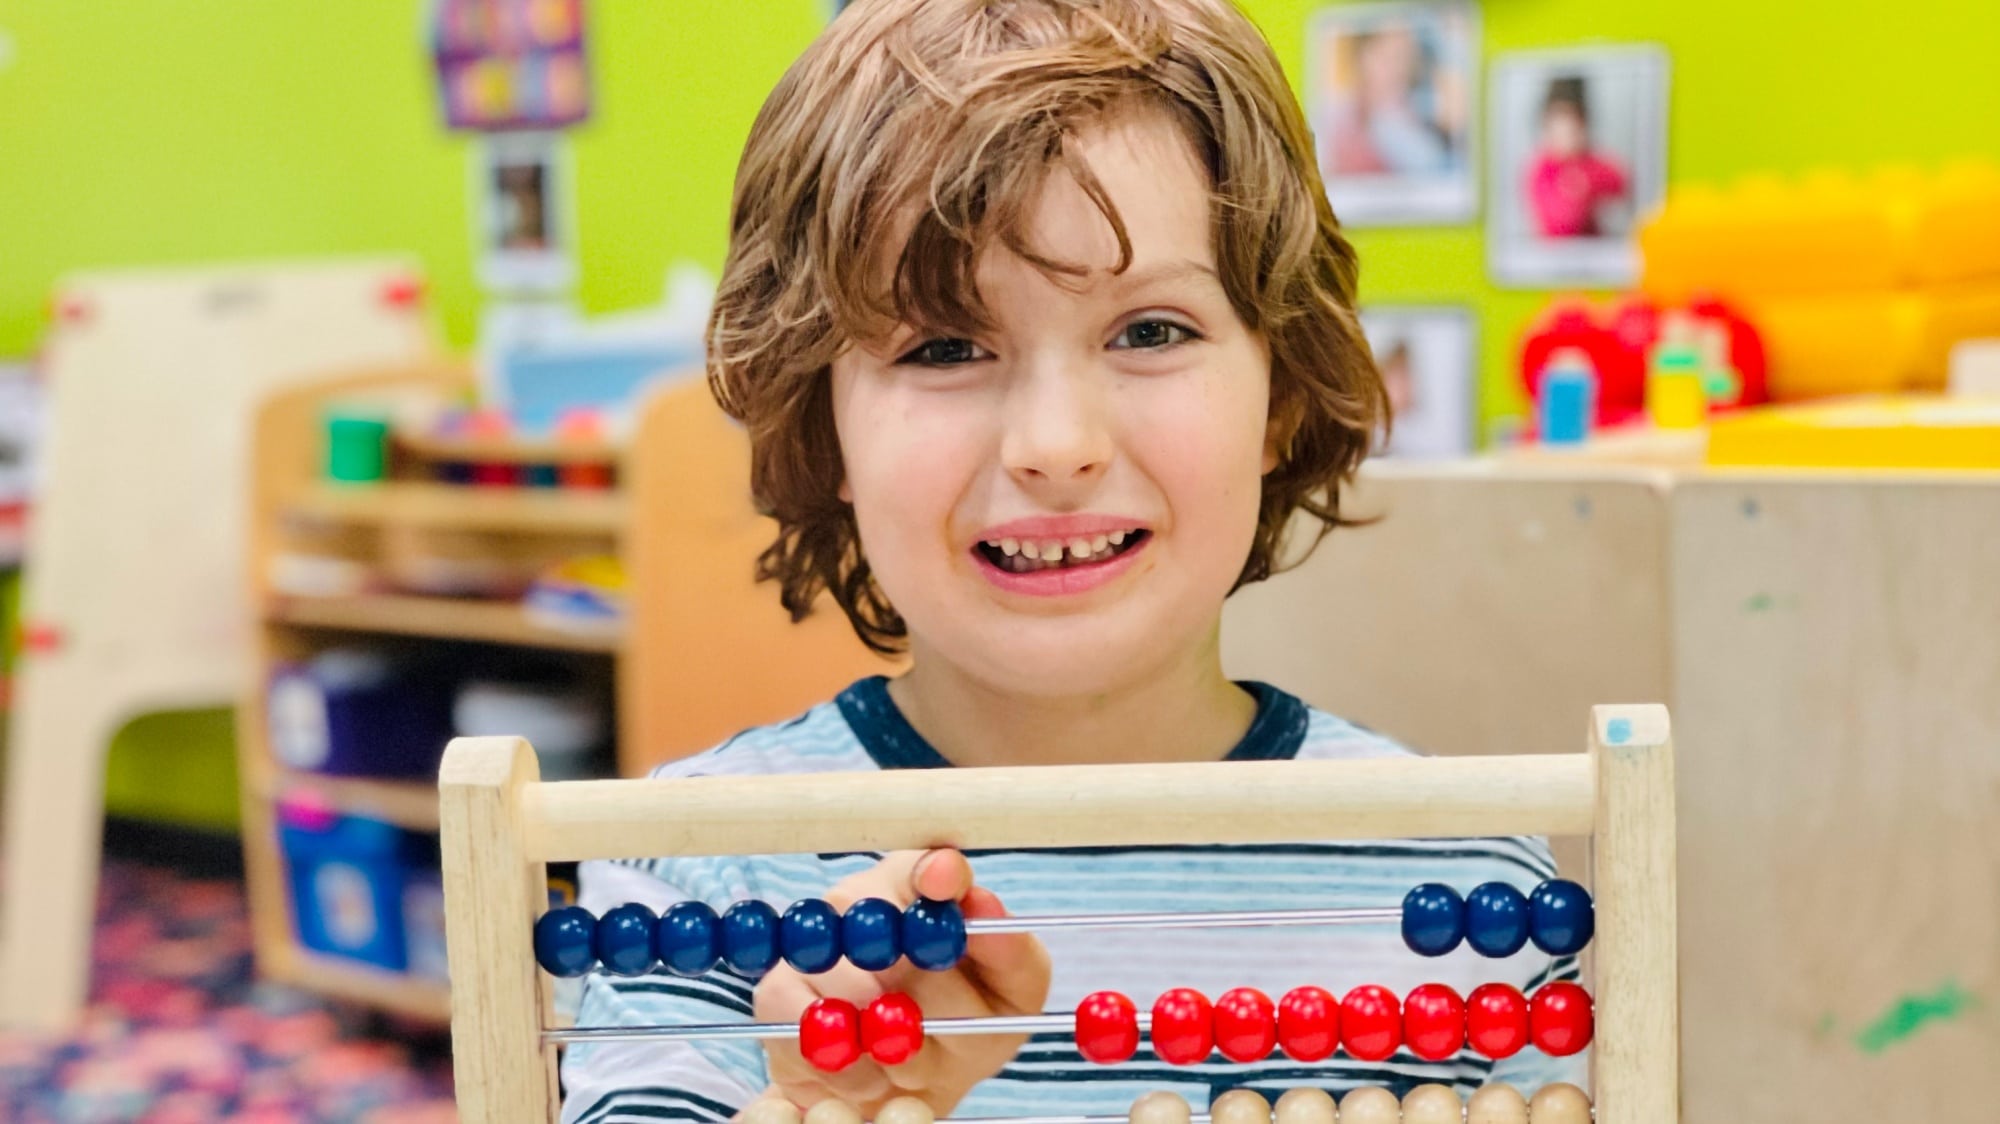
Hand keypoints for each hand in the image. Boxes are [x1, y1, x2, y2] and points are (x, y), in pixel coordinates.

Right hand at [752, 849, 1050, 1116]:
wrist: (905, 1088)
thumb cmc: (966, 1026)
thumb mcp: (1010, 997)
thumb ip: (1010, 953)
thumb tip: (983, 905)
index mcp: (923, 886)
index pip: (924, 864)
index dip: (934, 872)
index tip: (944, 882)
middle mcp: (862, 898)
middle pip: (884, 937)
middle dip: (923, 1001)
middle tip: (934, 1030)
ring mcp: (813, 940)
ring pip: (851, 991)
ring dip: (889, 1043)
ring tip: (908, 1058)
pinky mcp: (777, 989)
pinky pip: (809, 1027)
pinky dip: (848, 1065)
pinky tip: (868, 1071)